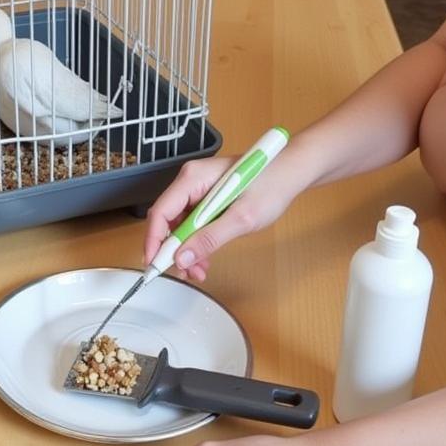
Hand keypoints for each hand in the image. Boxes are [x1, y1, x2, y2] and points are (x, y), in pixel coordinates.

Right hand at [144, 155, 293, 281]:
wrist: (291, 172)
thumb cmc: (272, 185)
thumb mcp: (242, 218)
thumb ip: (210, 239)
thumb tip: (182, 258)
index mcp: (193, 178)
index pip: (161, 212)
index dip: (154, 241)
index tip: (154, 265)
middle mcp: (191, 181)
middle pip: (167, 219)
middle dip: (173, 249)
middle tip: (183, 273)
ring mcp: (198, 189)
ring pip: (180, 224)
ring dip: (185, 249)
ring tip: (199, 271)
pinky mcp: (207, 197)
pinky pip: (193, 222)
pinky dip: (196, 242)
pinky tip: (205, 258)